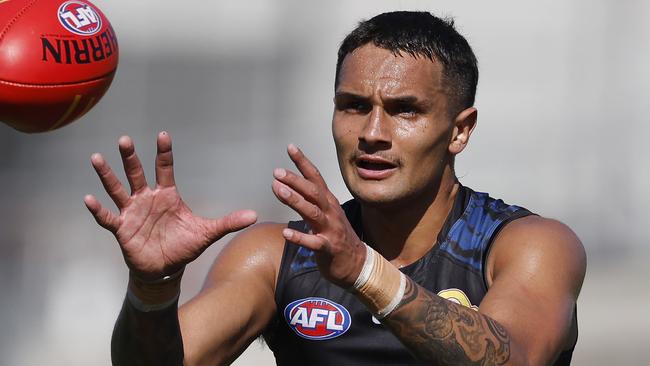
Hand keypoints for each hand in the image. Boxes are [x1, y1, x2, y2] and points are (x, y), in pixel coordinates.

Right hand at [85, 132, 256, 280]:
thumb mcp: (207, 233)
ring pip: (117, 189)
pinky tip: (88, 199)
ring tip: (97, 158)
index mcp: (167, 195)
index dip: (164, 152)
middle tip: (125, 139)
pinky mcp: (122, 229)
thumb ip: (228, 222)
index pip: (165, 168)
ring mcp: (132, 212)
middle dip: (131, 157)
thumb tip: (254, 215)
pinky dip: (98, 209)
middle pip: (137, 173)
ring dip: (107, 175)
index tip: (163, 135)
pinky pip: (108, 217)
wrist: (165, 269)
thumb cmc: (184, 247)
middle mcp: (147, 198)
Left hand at [272, 144, 364, 287]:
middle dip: (295, 180)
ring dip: (295, 200)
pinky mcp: (328, 248)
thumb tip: (287, 187)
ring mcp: (331, 230)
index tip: (290, 147)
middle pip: (313, 192)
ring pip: (312, 212)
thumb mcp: (326, 214)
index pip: (315, 177)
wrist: (357, 264)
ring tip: (278, 191)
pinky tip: (286, 233)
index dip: (303, 162)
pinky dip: (300, 237)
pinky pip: (313, 242)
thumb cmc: (337, 236)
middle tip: (277, 172)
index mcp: (329, 202)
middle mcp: (330, 212)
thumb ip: (310, 201)